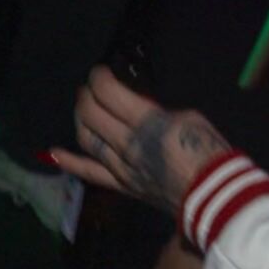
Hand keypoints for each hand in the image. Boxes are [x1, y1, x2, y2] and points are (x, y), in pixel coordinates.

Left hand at [52, 67, 231, 213]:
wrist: (215, 196)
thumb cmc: (209, 151)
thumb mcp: (188, 117)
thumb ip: (158, 111)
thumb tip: (141, 109)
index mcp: (146, 122)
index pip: (108, 92)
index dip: (100, 77)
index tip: (102, 72)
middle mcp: (126, 144)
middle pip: (91, 114)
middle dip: (87, 95)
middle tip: (91, 88)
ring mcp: (120, 167)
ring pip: (86, 139)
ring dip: (80, 119)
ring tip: (83, 108)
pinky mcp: (121, 185)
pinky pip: (90, 173)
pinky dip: (70, 162)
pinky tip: (53, 152)